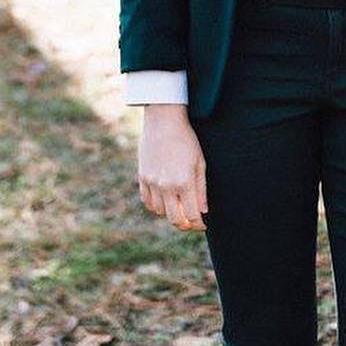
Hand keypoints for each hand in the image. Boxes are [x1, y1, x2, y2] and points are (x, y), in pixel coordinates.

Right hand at [139, 105, 207, 230]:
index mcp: (184, 182)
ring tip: (179, 206)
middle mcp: (166, 186)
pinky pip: (147, 201)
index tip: (203, 224)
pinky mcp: (141, 177)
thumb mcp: (200, 162)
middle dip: (185, 224)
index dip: (199, 224)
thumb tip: (203, 211)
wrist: (163, 121)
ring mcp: (152, 183)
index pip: (192, 216)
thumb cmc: (187, 140)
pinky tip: (164, 200)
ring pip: (160, 212)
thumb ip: (201, 189)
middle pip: (175, 219)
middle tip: (192, 221)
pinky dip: (156, 205)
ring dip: (170, 213)